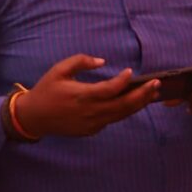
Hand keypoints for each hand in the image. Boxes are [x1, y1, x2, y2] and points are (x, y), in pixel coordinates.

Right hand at [12, 53, 155, 138]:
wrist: (34, 117)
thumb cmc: (46, 90)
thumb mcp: (58, 70)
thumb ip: (80, 61)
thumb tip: (102, 61)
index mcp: (81, 96)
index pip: (109, 89)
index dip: (122, 81)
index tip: (131, 72)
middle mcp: (90, 111)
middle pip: (123, 104)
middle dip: (143, 94)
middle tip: (157, 83)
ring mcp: (93, 123)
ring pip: (122, 114)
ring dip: (140, 103)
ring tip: (153, 92)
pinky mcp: (93, 130)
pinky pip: (113, 119)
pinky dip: (126, 111)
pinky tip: (136, 102)